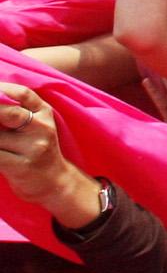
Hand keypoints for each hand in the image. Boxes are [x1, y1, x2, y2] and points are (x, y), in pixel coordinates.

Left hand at [0, 83, 96, 216]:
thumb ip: (16, 112)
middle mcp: (42, 128)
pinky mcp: (22, 167)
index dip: (2, 89)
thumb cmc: (37, 150)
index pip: (23, 94)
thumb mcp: (36, 126)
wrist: (55, 183)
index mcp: (44, 113)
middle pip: (7, 113)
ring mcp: (34, 148)